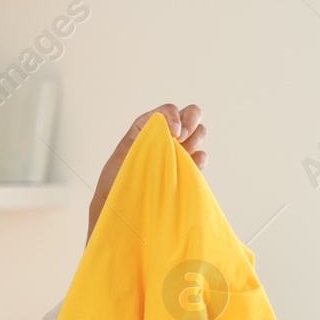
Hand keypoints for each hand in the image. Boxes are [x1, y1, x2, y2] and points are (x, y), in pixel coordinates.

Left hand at [87, 103, 206, 241]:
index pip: (169, 111)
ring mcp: (177, 152)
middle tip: (182, 137)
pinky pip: (201, 157)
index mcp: (147, 127)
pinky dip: (200, 158)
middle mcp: (165, 136)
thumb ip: (149, 133)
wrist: (121, 208)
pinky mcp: (185, 170)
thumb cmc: (118, 180)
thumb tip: (174, 128)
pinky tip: (191, 165)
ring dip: (195, 138)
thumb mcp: (128, 150)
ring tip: (183, 153)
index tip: (173, 133)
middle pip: (191, 114)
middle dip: (191, 121)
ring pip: (199, 133)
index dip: (174, 116)